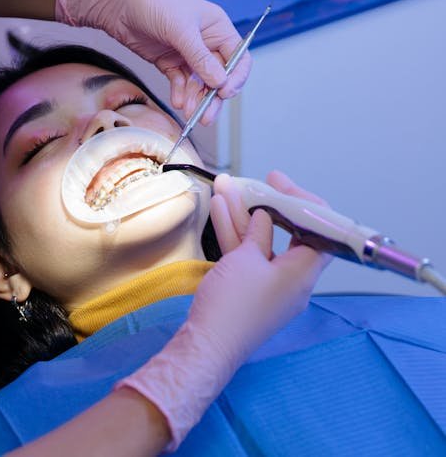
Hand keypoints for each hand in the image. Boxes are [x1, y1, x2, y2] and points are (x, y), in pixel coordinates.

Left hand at [54, 0, 251, 118]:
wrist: (116, 1)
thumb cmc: (153, 2)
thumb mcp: (180, 29)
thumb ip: (200, 58)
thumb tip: (220, 83)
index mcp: (217, 27)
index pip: (238, 57)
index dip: (235, 77)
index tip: (224, 92)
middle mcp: (206, 40)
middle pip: (219, 75)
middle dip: (214, 96)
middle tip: (206, 116)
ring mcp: (186, 52)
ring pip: (199, 83)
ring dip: (196, 98)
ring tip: (188, 112)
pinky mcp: (168, 61)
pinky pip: (180, 82)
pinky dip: (180, 93)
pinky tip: (177, 101)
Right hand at [115, 172, 328, 451]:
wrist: (206, 345)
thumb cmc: (235, 303)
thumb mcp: (247, 259)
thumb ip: (258, 233)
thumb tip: (265, 218)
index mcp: (303, 274)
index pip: (320, 233)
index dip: (306, 205)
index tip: (283, 185)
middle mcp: (291, 279)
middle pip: (289, 234)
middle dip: (269, 204)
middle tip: (260, 181)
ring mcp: (268, 284)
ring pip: (261, 241)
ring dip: (243, 213)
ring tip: (226, 184)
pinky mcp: (247, 288)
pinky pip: (246, 255)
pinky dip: (234, 232)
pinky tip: (219, 207)